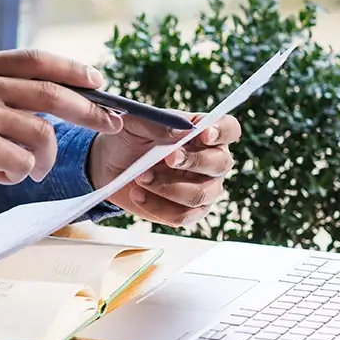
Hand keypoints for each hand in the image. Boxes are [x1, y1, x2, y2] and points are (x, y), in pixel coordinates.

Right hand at [0, 50, 124, 222]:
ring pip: (42, 134)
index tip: (97, 81)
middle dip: (89, 111)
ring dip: (45, 158)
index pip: (35, 60)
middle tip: (110, 124)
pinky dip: (19, 174)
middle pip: (52, 93)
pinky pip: (23, 161)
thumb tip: (47, 98)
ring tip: (30, 169)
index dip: (72, 69)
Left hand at [89, 113, 241, 226]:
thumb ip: (157, 123)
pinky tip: (137, 194)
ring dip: (169, 187)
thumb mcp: (134, 123)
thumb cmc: (129, 137)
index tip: (203, 133)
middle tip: (167, 157)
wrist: (110, 164)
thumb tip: (180, 131)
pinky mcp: (187, 212)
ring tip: (140, 177)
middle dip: (194, 161)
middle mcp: (211, 161)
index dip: (222, 131)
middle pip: (221, 164)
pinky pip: (182, 216)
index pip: (229, 129)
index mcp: (205, 133)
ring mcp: (203, 189)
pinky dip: (157, 207)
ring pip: (200, 194)